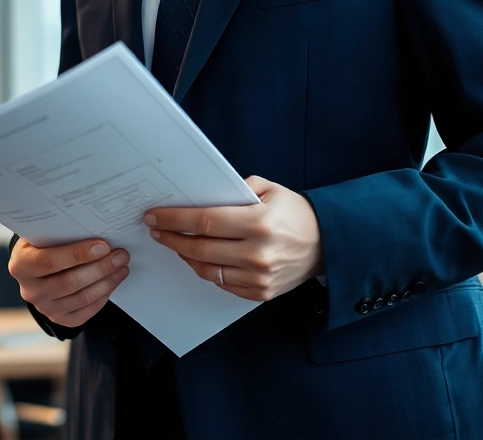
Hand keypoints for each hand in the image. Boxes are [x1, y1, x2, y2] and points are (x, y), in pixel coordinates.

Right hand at [8, 237, 129, 327]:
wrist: (37, 267)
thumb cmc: (44, 245)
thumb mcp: (43, 234)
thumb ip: (61, 233)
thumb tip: (95, 227)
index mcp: (21, 265)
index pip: (49, 262)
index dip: (77, 254)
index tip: (103, 246)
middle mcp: (30, 291)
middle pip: (69, 282)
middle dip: (100, 268)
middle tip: (121, 255)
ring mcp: (45, 308)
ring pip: (82, 298)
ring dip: (107, 281)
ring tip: (122, 266)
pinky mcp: (60, 319)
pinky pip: (86, 311)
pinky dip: (103, 296)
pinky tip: (114, 281)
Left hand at [145, 176, 322, 301]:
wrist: (328, 244)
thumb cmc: (296, 214)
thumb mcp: (270, 190)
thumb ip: (236, 190)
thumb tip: (202, 195)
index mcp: (259, 223)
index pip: (205, 221)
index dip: (174, 219)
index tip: (154, 216)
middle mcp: (257, 253)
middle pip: (199, 248)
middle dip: (171, 238)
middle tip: (156, 230)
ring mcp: (258, 277)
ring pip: (206, 270)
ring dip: (185, 256)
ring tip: (175, 243)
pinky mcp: (259, 293)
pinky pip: (221, 284)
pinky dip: (206, 270)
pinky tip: (198, 258)